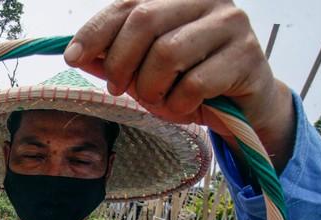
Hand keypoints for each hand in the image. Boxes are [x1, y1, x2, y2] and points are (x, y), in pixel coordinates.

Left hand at [65, 0, 294, 168]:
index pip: (127, 3)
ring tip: (159, 100)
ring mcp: (231, 23)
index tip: (72, 57)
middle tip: (119, 89)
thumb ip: (112, 58)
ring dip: (152, 88)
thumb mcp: (144, 70)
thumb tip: (75, 54)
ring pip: (167, 53)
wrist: (242, 108)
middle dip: (121, 63)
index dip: (95, 31)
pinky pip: (194, 83)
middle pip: (144, 21)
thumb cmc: (189, 82)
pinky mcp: (247, 55)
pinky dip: (179, 104)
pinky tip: (184, 107)